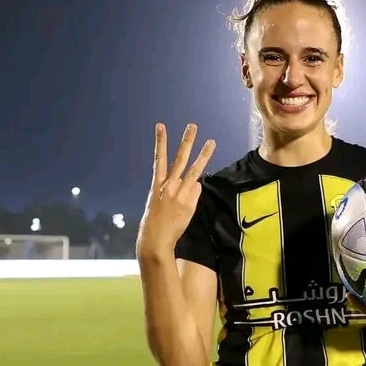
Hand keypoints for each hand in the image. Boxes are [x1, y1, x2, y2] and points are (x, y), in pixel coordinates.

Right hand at [136, 123, 215, 259]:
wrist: (155, 240)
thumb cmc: (155, 223)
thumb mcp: (159, 202)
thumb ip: (176, 190)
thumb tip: (195, 183)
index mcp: (157, 185)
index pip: (159, 158)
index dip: (160, 141)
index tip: (161, 126)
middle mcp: (168, 186)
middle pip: (180, 158)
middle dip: (186, 142)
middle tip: (193, 126)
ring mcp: (180, 194)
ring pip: (194, 171)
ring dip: (204, 155)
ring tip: (211, 142)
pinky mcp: (189, 203)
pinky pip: (196, 192)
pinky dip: (195, 194)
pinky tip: (187, 203)